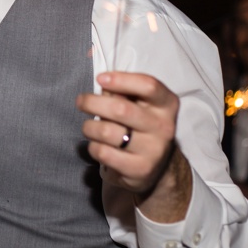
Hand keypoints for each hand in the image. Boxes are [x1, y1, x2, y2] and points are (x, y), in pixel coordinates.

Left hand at [76, 71, 182, 198]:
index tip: (100, 78)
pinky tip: (97, 145)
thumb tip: (103, 82)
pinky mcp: (139, 169)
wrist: (155, 166)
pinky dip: (93, 147)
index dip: (121, 80)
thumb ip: (123, 92)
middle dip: (93, 103)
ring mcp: (153, 150)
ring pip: (107, 132)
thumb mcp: (139, 105)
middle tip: (81, 102)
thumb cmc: (139, 126)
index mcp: (166, 104)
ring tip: (89, 127)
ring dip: (89, 127)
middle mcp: (164, 126)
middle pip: (121, 109)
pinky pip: (103, 152)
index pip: (149, 86)